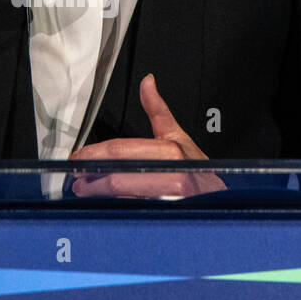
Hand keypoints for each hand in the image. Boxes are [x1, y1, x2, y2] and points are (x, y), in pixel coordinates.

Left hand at [69, 73, 226, 198]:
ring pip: (123, 197)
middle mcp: (171, 175)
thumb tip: (148, 82)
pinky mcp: (168, 217)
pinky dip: (117, 209)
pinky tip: (107, 207)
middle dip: (91, 180)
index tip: (78, 158)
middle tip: (77, 181)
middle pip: (117, 177)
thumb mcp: (179, 137)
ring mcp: (171, 199)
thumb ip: (158, 111)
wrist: (223, 198)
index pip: (121, 151)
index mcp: (170, 152)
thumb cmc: (199, 170)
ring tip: (87, 193)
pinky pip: (135, 213)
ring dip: (99, 196)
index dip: (94, 154)